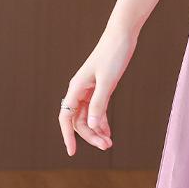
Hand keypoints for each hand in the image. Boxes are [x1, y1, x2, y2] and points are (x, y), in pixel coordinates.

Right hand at [57, 22, 137, 155]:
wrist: (122, 35)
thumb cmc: (113, 55)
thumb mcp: (108, 81)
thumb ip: (99, 104)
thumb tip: (90, 126)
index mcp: (76, 88)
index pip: (66, 117)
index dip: (68, 136)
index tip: (72, 152)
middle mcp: (80, 89)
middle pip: (78, 120)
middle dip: (90, 135)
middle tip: (106, 146)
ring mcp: (90, 89)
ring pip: (88, 116)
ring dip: (97, 130)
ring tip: (109, 143)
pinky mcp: (101, 86)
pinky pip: (97, 109)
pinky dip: (102, 120)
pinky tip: (108, 132)